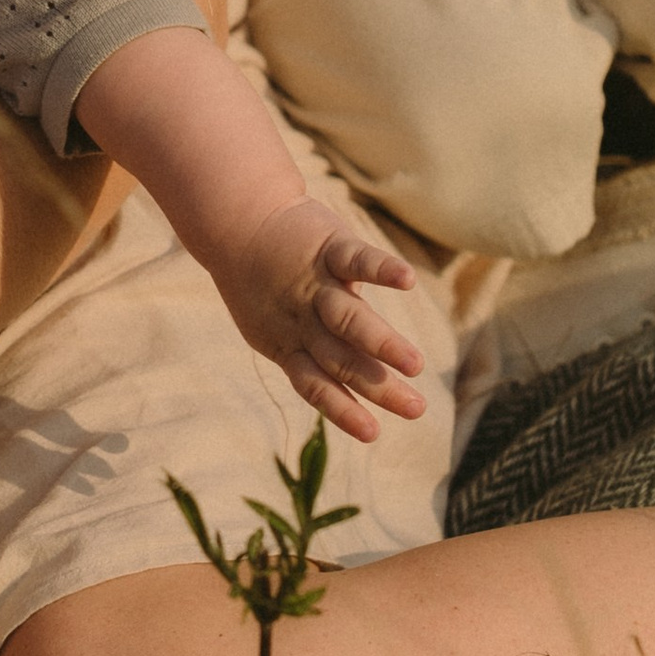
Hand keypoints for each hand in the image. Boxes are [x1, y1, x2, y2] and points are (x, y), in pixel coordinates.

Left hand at [213, 194, 425, 441]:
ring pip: (348, 317)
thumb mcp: (276, 326)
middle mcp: (303, 319)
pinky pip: (357, 259)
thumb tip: (365, 387)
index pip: (317, 384)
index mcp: (291, 344)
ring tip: (415, 365)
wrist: (238, 221)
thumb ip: (315, 355)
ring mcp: (316, 283)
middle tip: (416, 410)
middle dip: (378, 386)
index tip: (373, 434)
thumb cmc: (265, 285)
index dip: (342, 410)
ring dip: (381, 342)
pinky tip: (407, 281)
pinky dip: (381, 270)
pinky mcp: (329, 246)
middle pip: (341, 358)